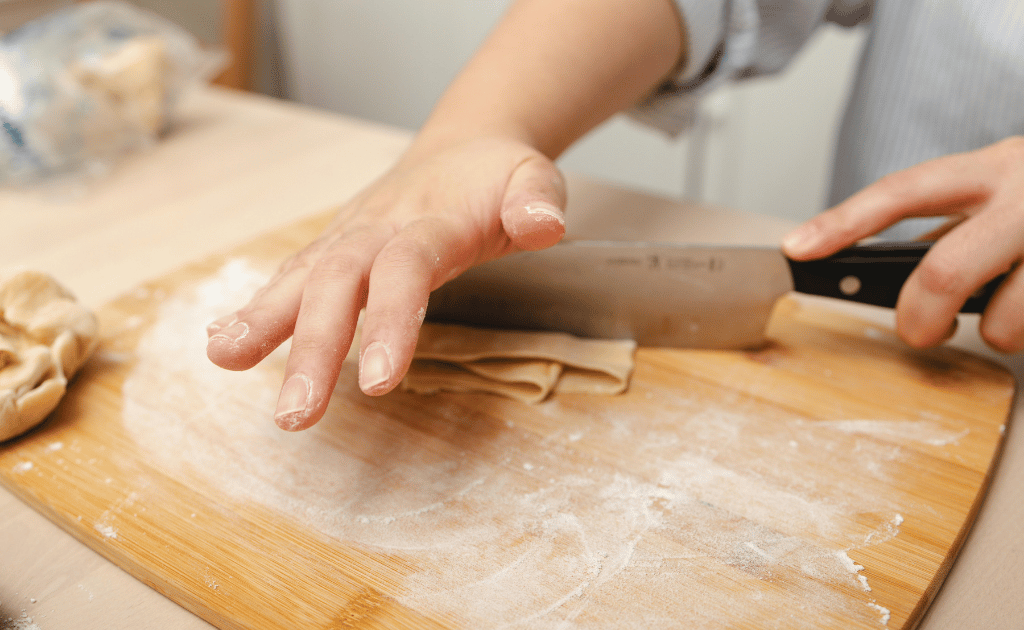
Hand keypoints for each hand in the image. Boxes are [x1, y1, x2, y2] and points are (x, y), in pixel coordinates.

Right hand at [206, 137, 566, 429]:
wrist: (461, 145)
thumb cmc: (497, 176)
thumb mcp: (534, 177)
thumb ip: (536, 202)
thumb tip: (544, 227)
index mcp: (431, 220)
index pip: (406, 270)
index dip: (389, 322)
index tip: (375, 384)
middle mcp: (378, 228)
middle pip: (337, 282)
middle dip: (312, 347)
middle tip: (295, 415)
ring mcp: (350, 237)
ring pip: (301, 277)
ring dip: (263, 321)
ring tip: (224, 361)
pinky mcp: (334, 249)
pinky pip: (291, 276)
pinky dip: (256, 308)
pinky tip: (225, 345)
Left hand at [782, 137, 1023, 352]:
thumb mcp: (1000, 191)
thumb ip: (950, 225)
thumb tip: (879, 269)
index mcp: (991, 170)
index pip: (901, 192)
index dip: (843, 222)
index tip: (797, 249)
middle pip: (945, 269)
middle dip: (918, 316)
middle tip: (919, 332)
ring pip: (1007, 321)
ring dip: (1002, 333)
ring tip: (1016, 309)